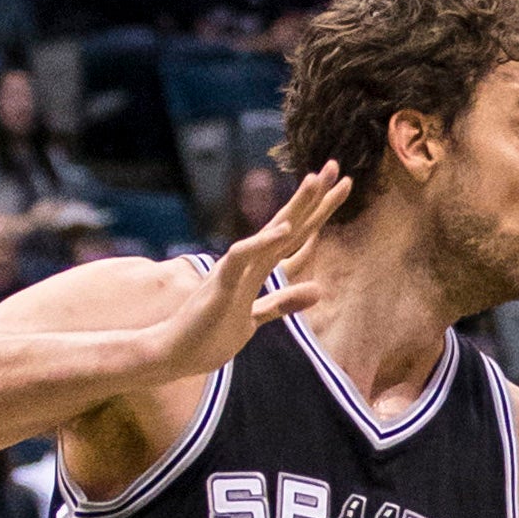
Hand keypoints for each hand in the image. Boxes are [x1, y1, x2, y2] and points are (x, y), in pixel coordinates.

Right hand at [142, 164, 350, 383]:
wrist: (176, 350)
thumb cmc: (211, 333)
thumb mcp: (256, 317)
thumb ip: (283, 302)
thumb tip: (318, 290)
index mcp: (260, 268)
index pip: (297, 235)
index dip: (319, 213)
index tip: (343, 187)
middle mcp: (249, 261)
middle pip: (288, 224)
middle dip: (313, 198)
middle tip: (337, 167)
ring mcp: (236, 270)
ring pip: (270, 232)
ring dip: (294, 208)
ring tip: (315, 181)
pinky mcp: (223, 285)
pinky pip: (244, 258)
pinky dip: (263, 243)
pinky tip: (285, 229)